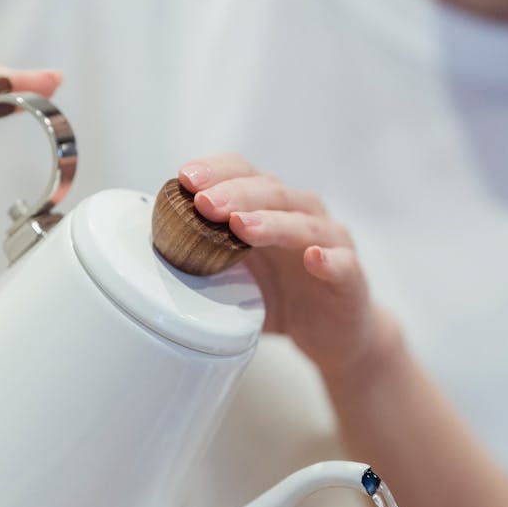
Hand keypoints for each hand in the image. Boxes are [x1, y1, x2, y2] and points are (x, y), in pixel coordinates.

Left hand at [178, 154, 387, 378]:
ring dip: (272, 222)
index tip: (185, 178)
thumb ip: (207, 254)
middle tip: (205, 203)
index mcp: (272, 207)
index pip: (244, 173)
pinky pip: (342, 264)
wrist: (334, 335)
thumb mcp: (236, 273)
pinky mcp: (351, 278)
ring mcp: (331, 244)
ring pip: (303, 223)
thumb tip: (156, 243)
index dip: (217, 171)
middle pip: (272, 192)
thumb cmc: (282, 297)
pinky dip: (328, 260)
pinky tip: (313, 259)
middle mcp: (303, 216)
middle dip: (235, 194)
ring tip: (242, 227)